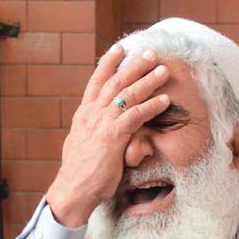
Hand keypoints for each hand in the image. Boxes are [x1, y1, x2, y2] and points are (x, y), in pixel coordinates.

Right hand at [46, 45, 171, 226]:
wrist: (73, 189)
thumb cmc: (81, 172)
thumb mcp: (85, 145)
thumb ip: (96, 132)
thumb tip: (103, 131)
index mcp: (84, 114)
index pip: (96, 82)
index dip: (108, 64)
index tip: (120, 48)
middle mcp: (91, 114)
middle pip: (115, 82)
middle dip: (134, 65)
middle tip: (151, 53)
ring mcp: (101, 123)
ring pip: (127, 94)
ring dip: (148, 80)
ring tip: (163, 70)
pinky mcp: (113, 136)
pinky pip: (136, 116)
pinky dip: (152, 106)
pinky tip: (165, 100)